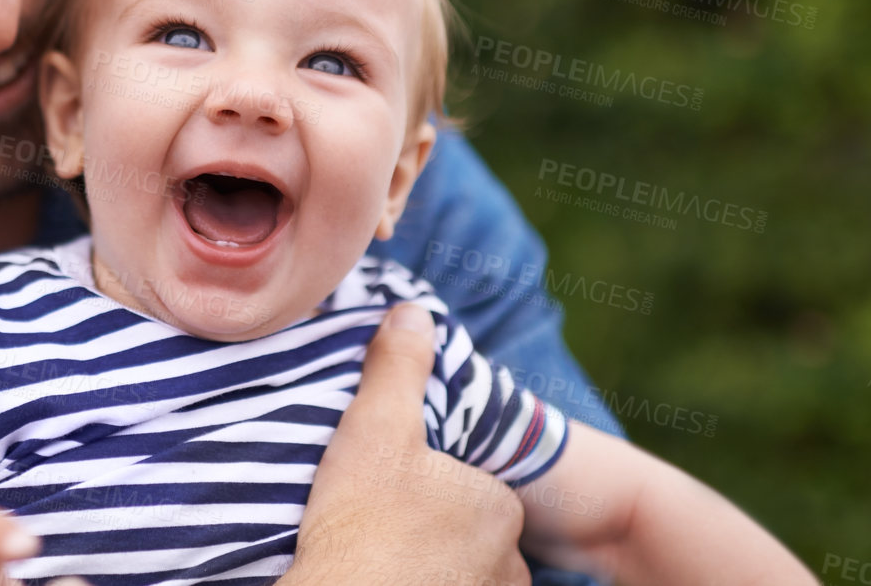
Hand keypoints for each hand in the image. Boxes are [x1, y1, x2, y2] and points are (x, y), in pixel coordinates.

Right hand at [285, 304, 530, 585]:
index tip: (390, 486)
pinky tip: (390, 581)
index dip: (430, 481)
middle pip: (469, 534)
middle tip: (381, 523)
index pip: (472, 484)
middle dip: (436, 528)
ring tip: (382, 558)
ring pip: (462, 574)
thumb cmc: (362, 522)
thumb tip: (413, 312)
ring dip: (433, 567)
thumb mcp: (375, 427)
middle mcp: (508, 564)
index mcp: (497, 505)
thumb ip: (399, 367)